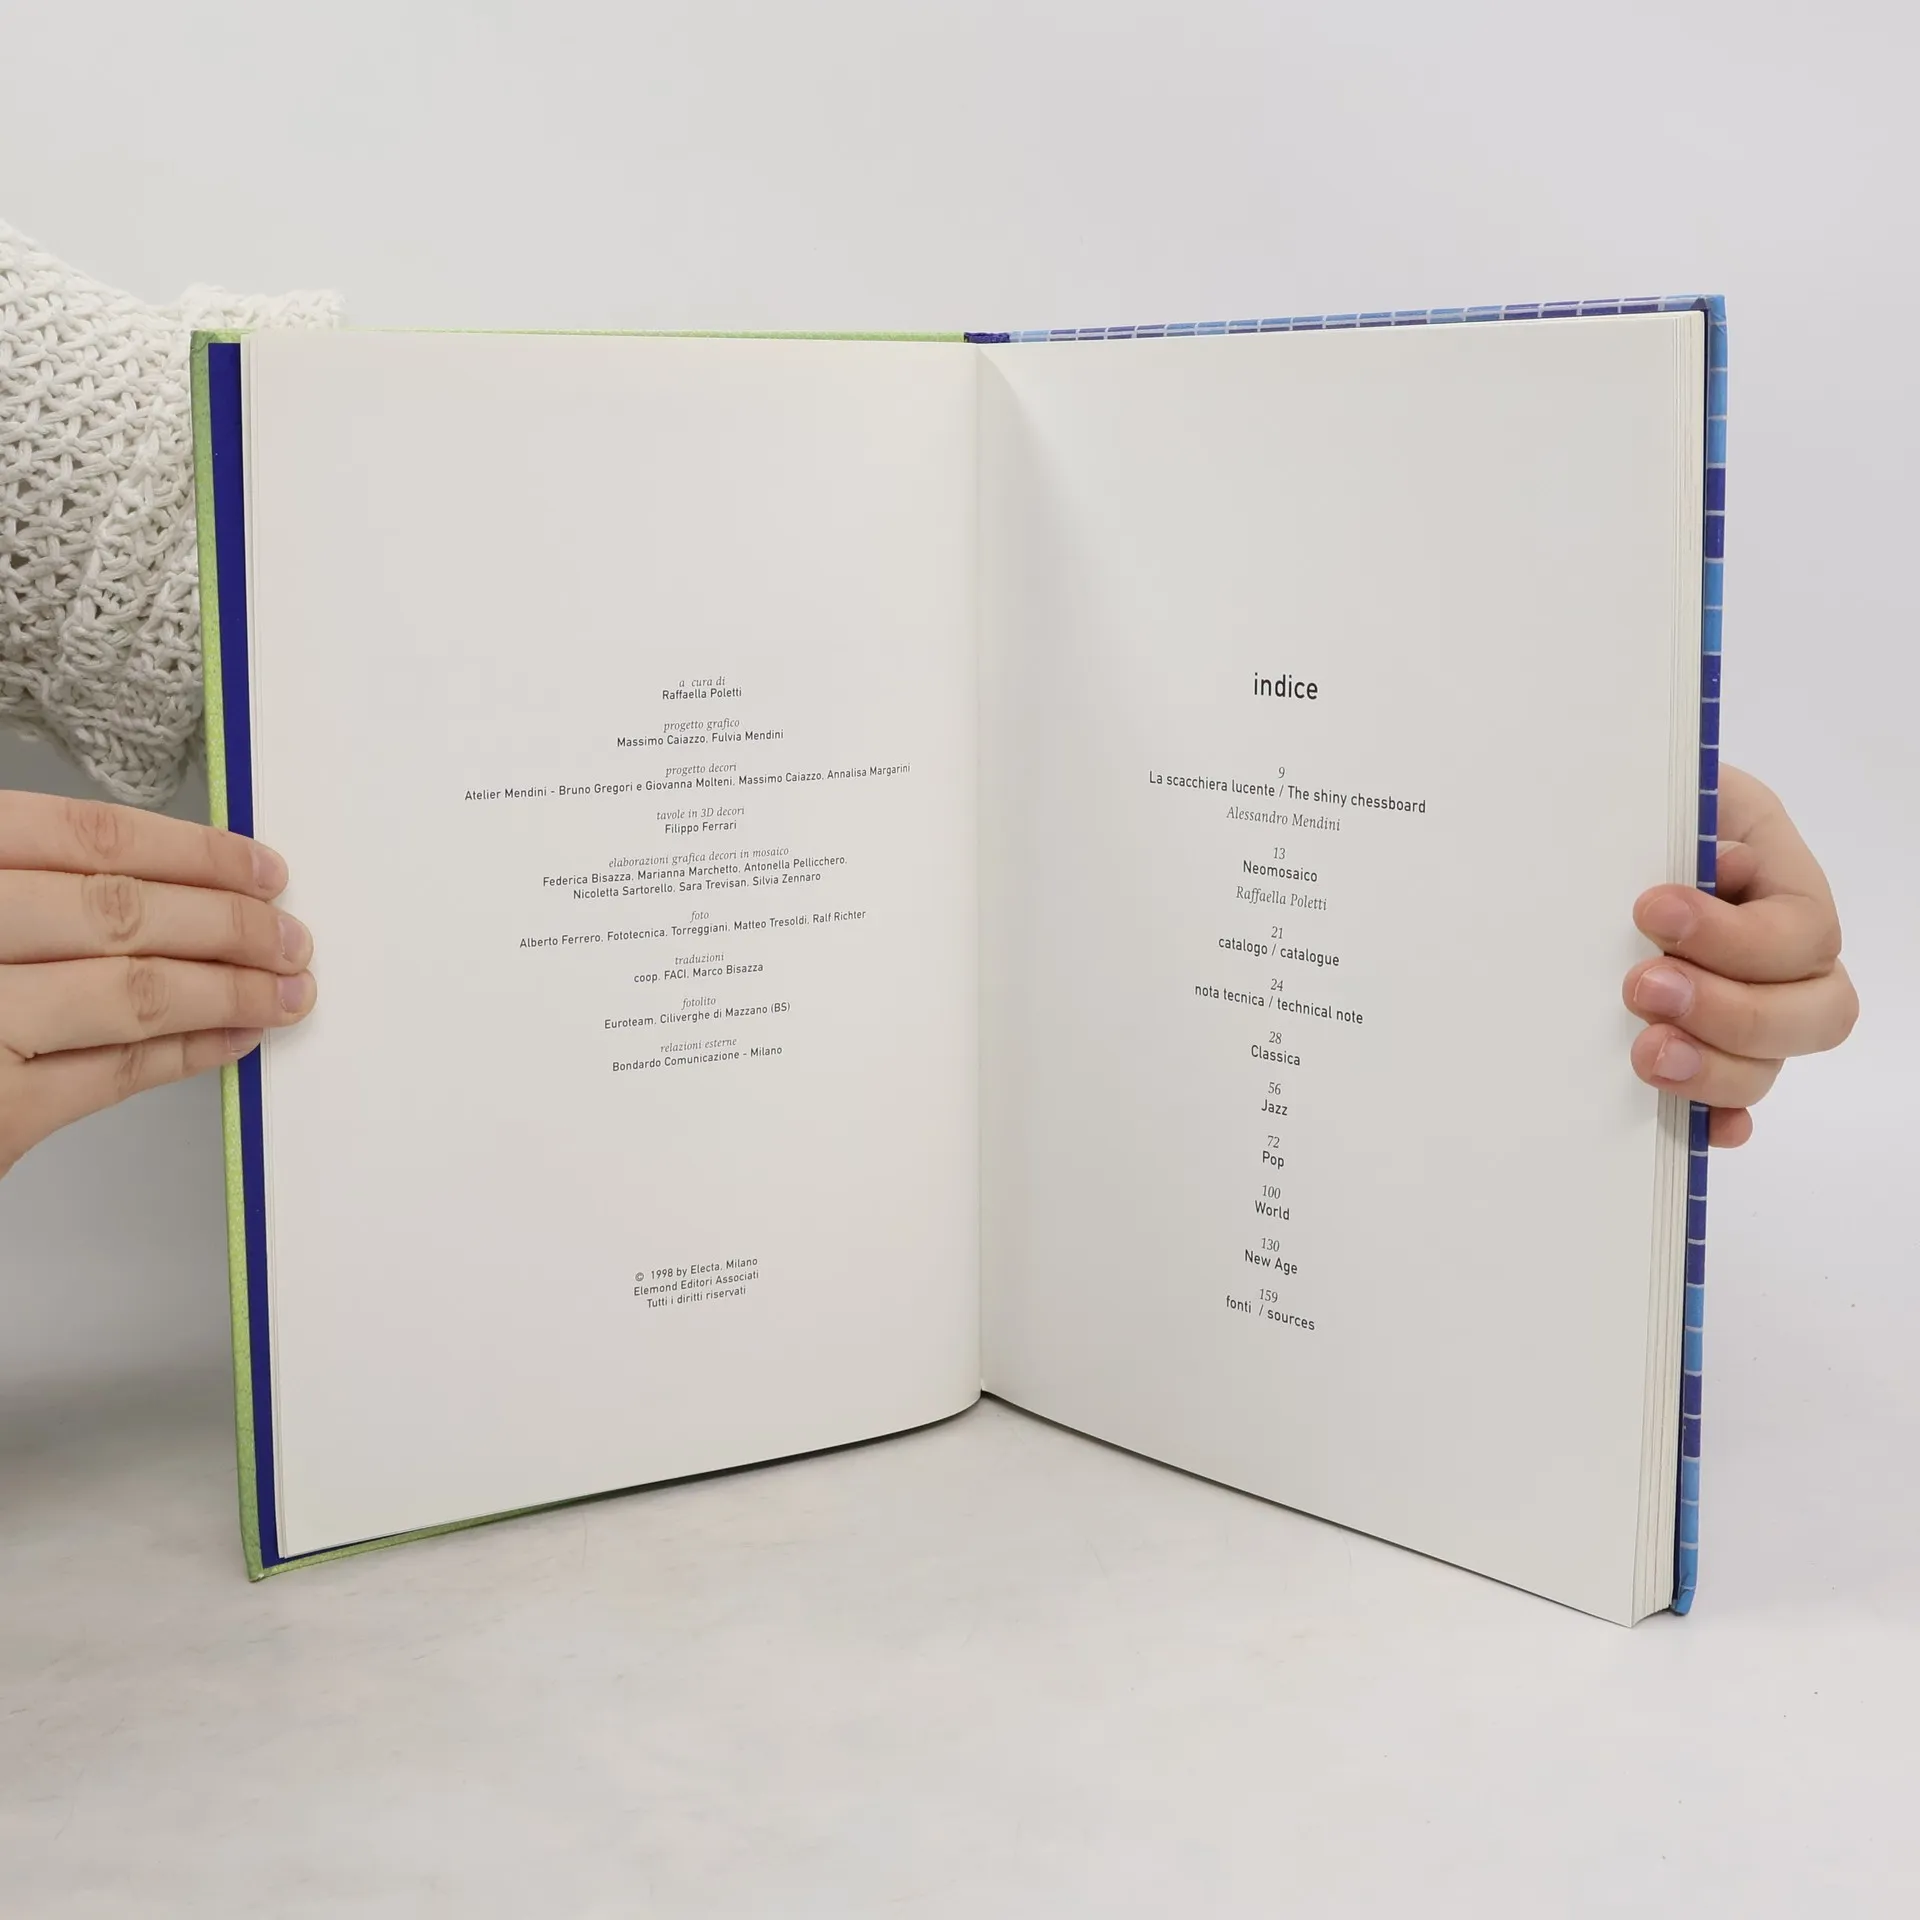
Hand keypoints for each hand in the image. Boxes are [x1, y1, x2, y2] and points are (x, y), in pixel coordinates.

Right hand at [0, 792, 314, 1177]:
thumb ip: (22, 886)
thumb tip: (150, 877)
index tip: (258, 864)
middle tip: (291, 933)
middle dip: (228, 922)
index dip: (189, 849)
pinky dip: (187, 1053)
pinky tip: (234, 1037)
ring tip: (287, 988)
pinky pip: (111, 1076)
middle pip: (119, 912)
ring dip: (230, 989)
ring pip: (131, 994)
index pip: (80, 836)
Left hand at [1623, 765, 1855, 1146]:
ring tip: (1645, 1051)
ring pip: (1772, 1063)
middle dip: (1733, 1011)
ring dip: (1715, 1068)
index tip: (1649, 912)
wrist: (1577, 830)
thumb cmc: (1622, 807)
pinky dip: (1717, 1116)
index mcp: (1777, 876)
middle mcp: (1779, 951)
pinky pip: (1730, 1101)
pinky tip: (1697, 1125)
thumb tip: (1720, 864)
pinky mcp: (1698, 1045)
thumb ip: (1693, 818)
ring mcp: (1745, 1005)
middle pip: (1815, 1012)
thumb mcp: (1660, 792)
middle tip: (1643, 989)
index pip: (1799, 930)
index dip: (1734, 936)